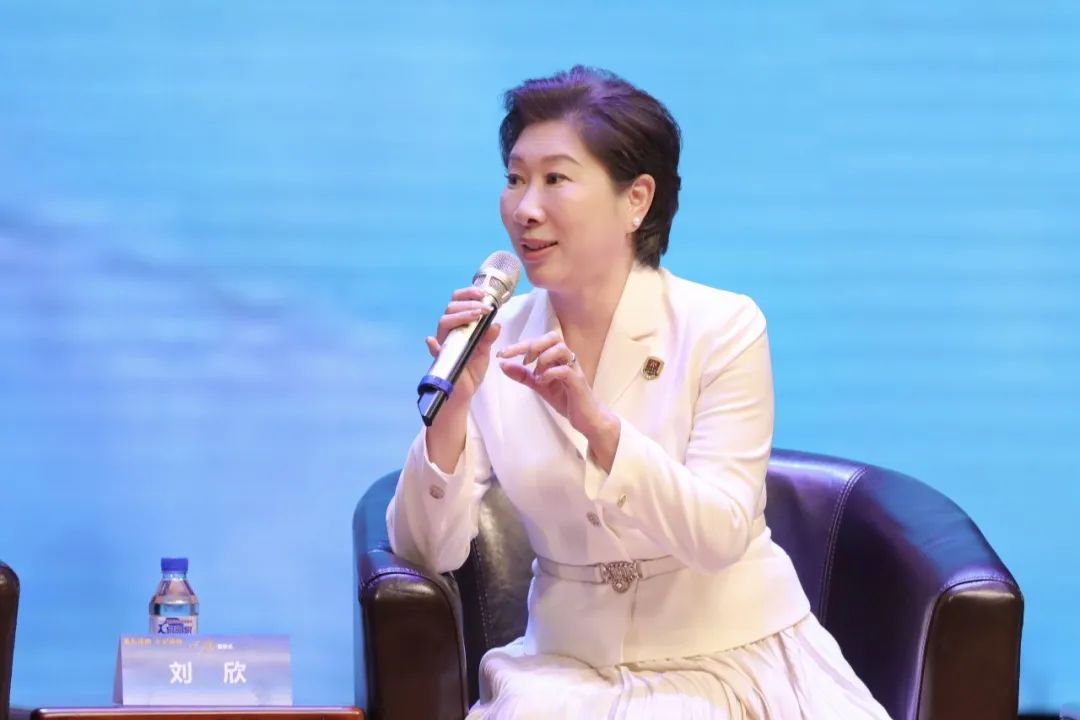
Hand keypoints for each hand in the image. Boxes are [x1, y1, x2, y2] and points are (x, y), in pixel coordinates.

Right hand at [425, 286, 501, 411]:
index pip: (459, 302)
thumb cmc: (472, 370)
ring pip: (444, 322)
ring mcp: (443, 344)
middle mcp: (449, 331)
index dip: (469, 294)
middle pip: (451, 308)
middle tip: (484, 309)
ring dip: (460, 316)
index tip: (484, 294)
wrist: (464, 392)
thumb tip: (496, 324)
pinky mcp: (440, 359)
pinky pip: (433, 349)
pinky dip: (432, 345)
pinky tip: (433, 342)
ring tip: (475, 316)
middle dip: (468, 304)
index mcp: (460, 325)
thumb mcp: (485, 352)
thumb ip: (489, 338)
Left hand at [496, 331, 613, 440]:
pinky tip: (542, 382)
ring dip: (543, 358)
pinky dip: (550, 373)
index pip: (538, 342)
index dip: (519, 345)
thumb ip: (523, 375)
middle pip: (553, 337)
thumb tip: (503, 365)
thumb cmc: (566, 399)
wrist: (586, 418)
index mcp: (557, 357)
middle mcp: (567, 359)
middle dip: (533, 345)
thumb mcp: (539, 385)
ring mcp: (574, 369)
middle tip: (523, 360)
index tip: (502, 354)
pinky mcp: (578, 382)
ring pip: (561, 349)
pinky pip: (565, 370)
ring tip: (536, 373)